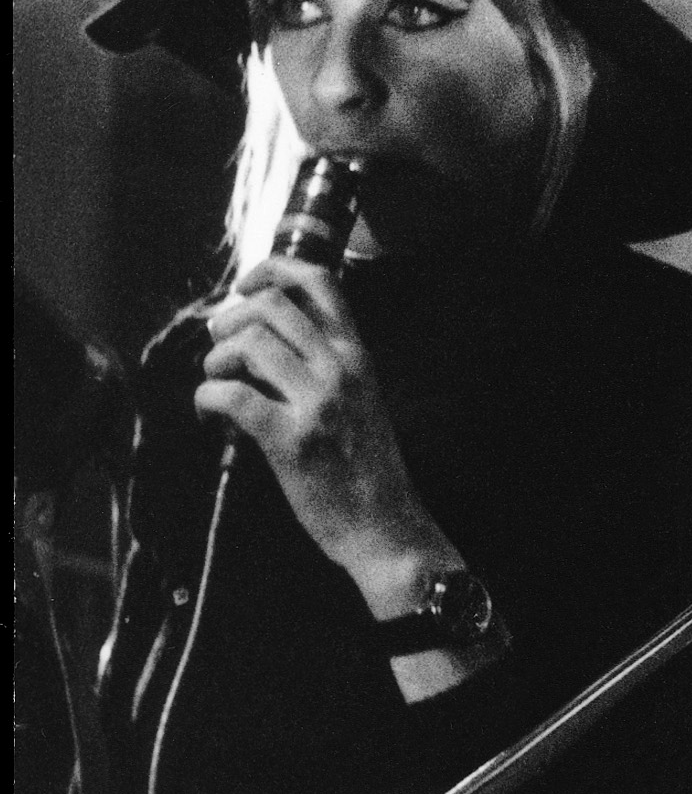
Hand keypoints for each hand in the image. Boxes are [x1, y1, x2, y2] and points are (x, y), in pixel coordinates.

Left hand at [195, 256, 451, 608]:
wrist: (384, 524)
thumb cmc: (367, 466)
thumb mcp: (361, 399)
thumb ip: (327, 364)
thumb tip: (267, 339)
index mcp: (358, 355)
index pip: (320, 282)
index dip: (273, 269)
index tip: (246, 287)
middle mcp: (340, 369)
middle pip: (271, 306)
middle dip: (230, 320)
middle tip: (220, 348)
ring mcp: (317, 403)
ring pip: (249, 344)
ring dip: (216, 359)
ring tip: (218, 382)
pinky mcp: (290, 440)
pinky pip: (232, 396)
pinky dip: (206, 397)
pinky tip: (210, 414)